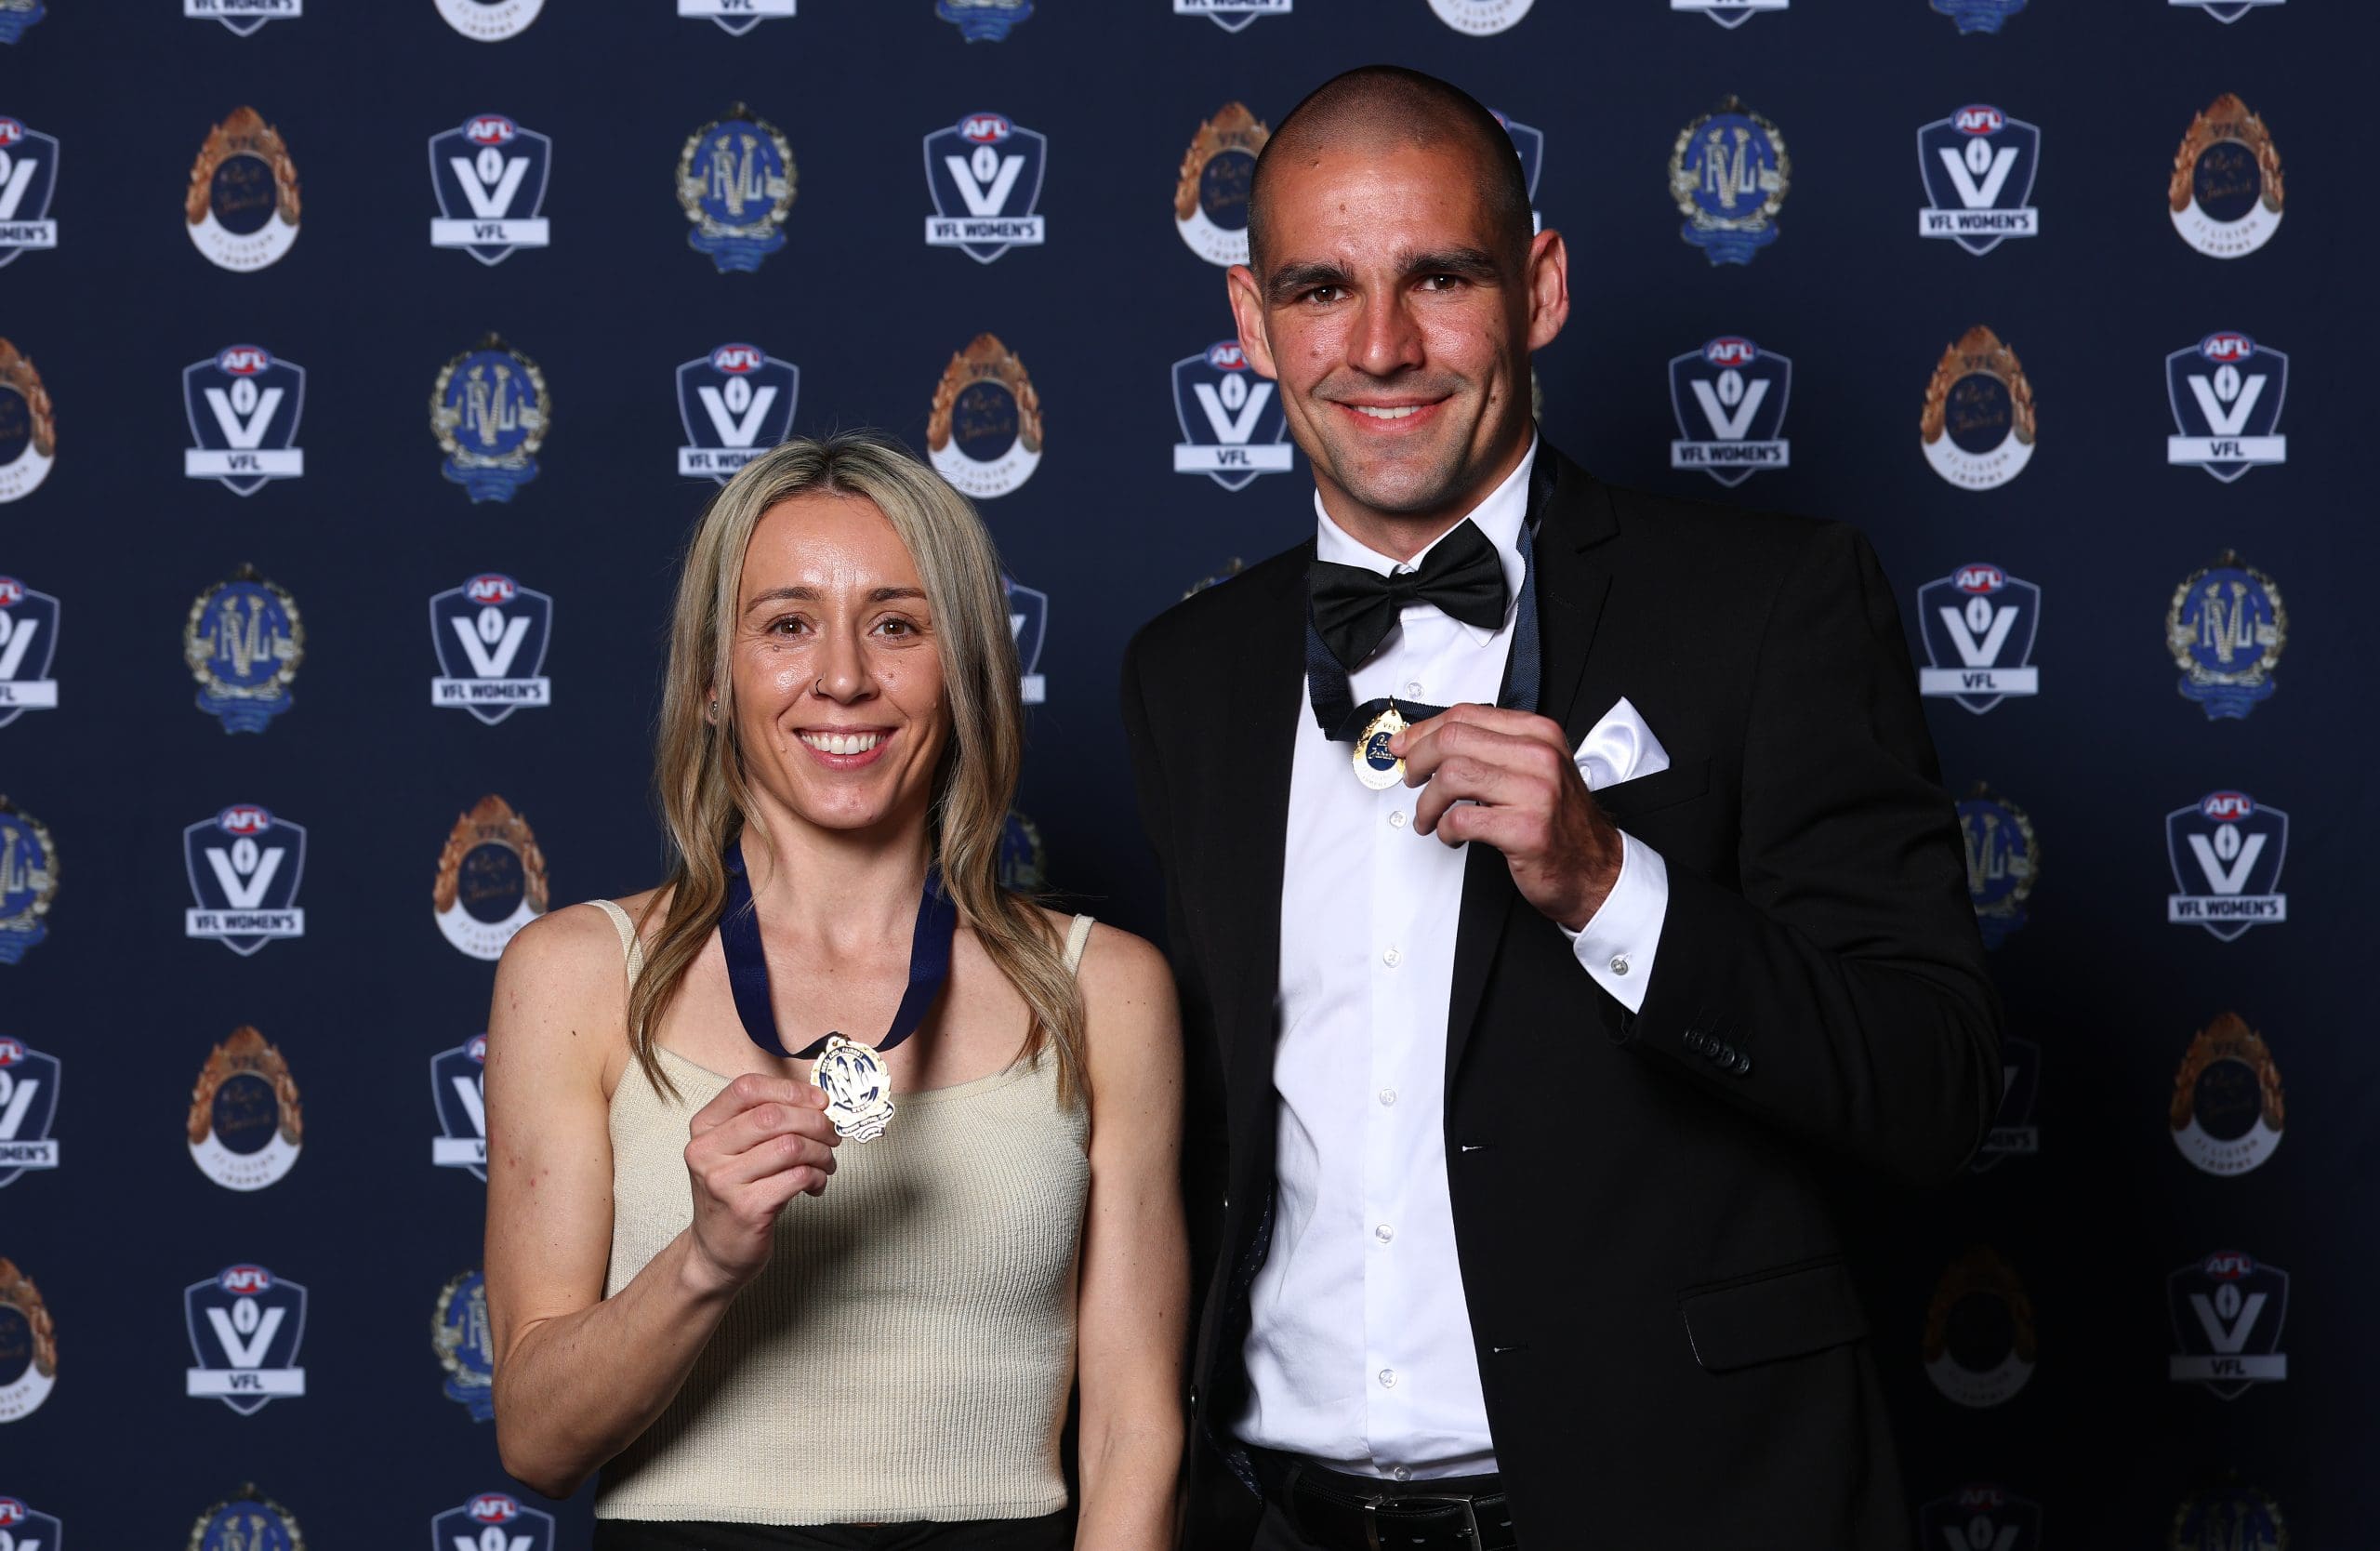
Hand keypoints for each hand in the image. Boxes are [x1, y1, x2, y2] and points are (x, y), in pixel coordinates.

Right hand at [681, 1073, 840, 1293]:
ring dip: (821, 1152)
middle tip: (832, 1136)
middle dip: (815, 1122)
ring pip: (790, 1146)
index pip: (747, 1088)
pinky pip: (797, 1177)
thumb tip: (817, 1102)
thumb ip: (764, 1122)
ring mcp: (724, 1181)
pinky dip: (818, 1176)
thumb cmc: (734, 1194)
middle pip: (773, 1116)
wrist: (716, 1250)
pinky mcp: (747, 1208)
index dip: (790, 1090)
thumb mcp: (736, 1151)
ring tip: (826, 1163)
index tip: (819, 1101)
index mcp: (704, 1128)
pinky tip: (816, 1184)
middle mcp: (707, 1151)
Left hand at [1390, 704, 1622, 930]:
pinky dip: (1444, 829)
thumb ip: (1491, 750)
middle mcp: (1538, 756)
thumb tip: (1430, 742)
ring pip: (1452, 776)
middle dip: (1418, 760)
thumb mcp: (1534, 769)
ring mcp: (1535, 792)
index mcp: (1538, 733)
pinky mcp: (1525, 829)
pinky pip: (1462, 819)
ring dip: (1427, 801)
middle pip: (1453, 741)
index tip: (1404, 746)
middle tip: (1410, 779)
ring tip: (1428, 816)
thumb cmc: (1560, 820)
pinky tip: (1450, 835)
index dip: (1424, 731)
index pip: (1465, 716)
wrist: (1595, 867)